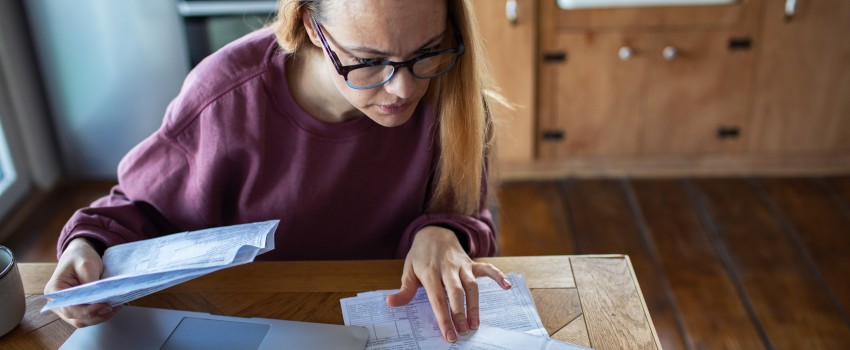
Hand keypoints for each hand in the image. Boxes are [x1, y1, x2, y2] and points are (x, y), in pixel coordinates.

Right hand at [44, 237, 120, 327]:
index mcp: (55, 290)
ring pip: (82, 321)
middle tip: (114, 307)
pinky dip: (98, 315)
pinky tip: (110, 308)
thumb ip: (90, 281)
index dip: (88, 311)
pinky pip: (86, 317)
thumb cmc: (79, 257)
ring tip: (115, 308)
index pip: (70, 308)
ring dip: (99, 317)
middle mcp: (57, 302)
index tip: (105, 306)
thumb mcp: (86, 264)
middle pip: (76, 318)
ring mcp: (65, 307)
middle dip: (96, 315)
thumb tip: (99, 298)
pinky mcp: (75, 308)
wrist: (78, 254)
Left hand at [386, 226, 510, 342]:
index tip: (448, 335)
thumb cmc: (420, 256)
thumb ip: (404, 290)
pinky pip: (487, 269)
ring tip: (475, 324)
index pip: (437, 299)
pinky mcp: (472, 262)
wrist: (434, 232)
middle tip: (463, 332)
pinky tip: (507, 287)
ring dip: (475, 305)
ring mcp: (461, 265)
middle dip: (460, 313)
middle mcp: (447, 268)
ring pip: (472, 285)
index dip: (443, 318)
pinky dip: (498, 276)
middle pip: (456, 293)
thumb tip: (390, 303)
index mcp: (430, 273)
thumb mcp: (408, 270)